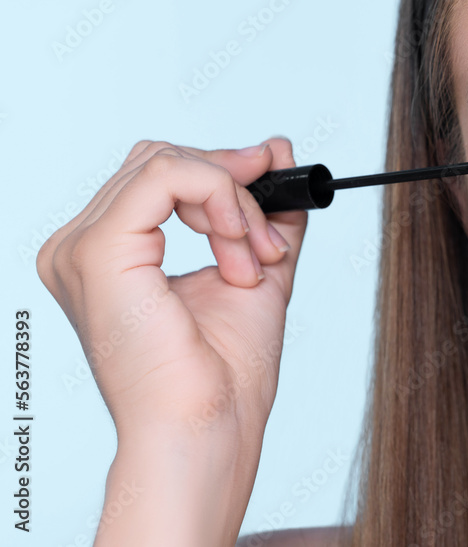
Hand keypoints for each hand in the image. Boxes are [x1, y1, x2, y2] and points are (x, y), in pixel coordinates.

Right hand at [36, 138, 306, 446]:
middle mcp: (82, 247)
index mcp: (110, 254)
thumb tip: (277, 150)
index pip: (160, 176)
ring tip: (254, 260)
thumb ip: (263, 211)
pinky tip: (239, 247)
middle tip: (267, 236)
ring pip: (168, 162)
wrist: (209, 426)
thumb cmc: (223, 373)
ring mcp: (81, 248)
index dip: (223, 176)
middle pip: (161, 161)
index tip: (274, 190)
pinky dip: (220, 197)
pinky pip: (166, 175)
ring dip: (233, 203)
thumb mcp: (255, 268)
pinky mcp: (97, 251)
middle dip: (232, 188)